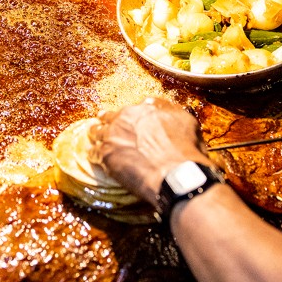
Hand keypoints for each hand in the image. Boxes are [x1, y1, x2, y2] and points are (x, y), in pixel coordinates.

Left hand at [92, 98, 210, 207]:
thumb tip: (167, 113)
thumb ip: (173, 114)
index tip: (132, 120)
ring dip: (96, 134)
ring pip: (97, 130)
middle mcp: (128, 116)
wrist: (177, 174)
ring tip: (94, 137)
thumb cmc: (187, 152)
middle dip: (109, 120)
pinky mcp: (106, 153)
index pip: (137, 107)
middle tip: (105, 123)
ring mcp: (114, 134)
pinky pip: (94, 152)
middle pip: (111, 115)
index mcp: (148, 107)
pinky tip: (95, 158)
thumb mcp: (188, 124)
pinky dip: (95, 155)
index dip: (134, 115)